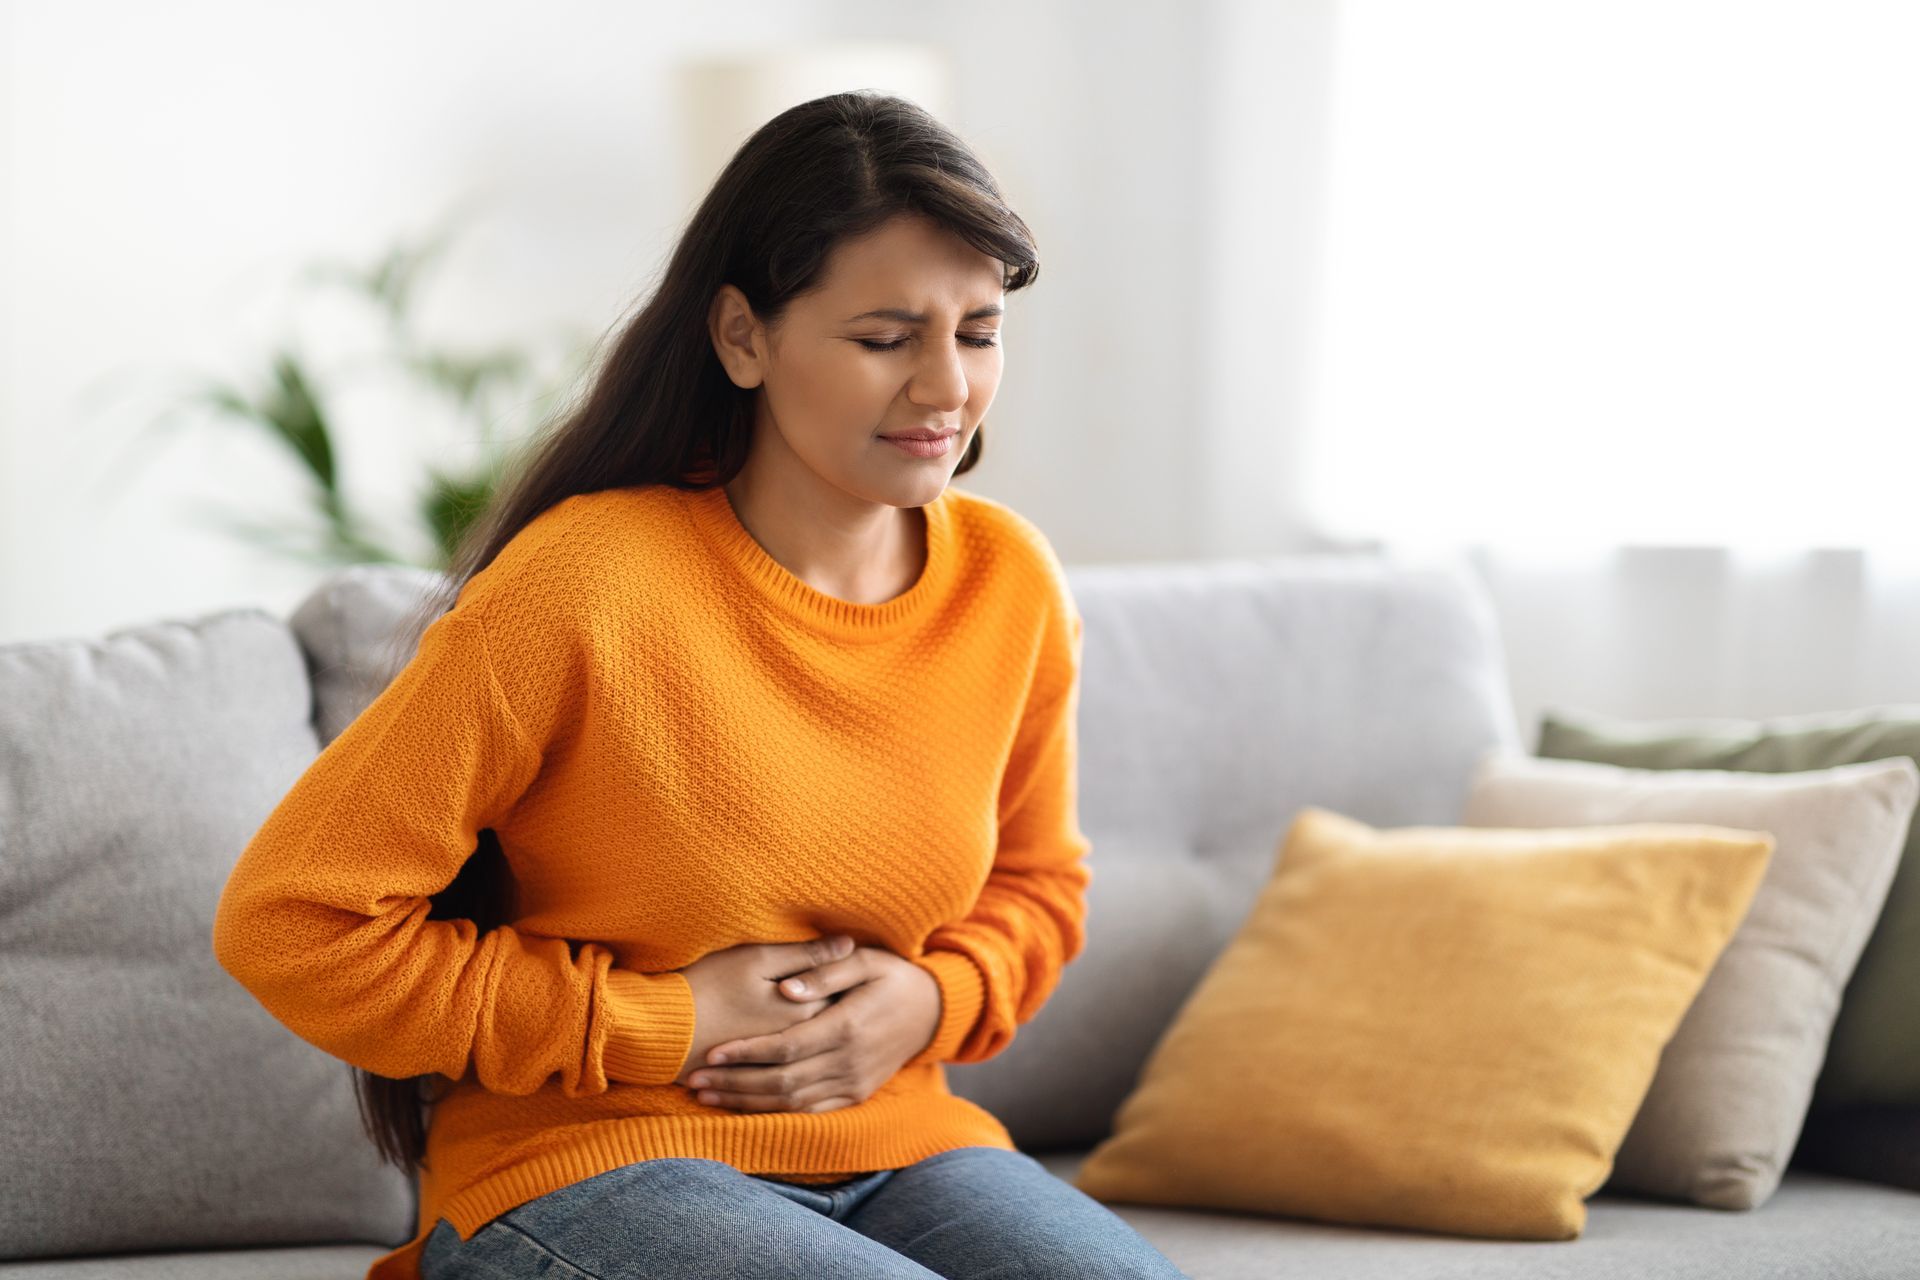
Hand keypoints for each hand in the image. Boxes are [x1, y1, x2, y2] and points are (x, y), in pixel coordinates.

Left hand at [683, 945, 942, 1113]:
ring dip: (746, 1103)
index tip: (711, 1053)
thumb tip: (786, 988)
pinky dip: (774, 1113)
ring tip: (707, 1096)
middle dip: (734, 1083)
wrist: (933, 1010)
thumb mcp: (866, 960)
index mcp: (847, 1026)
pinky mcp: (855, 1095)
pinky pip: (809, 1111)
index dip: (746, 1053)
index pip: (786, 1046)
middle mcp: (849, 1062)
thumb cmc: (892, 976)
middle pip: (781, 1082)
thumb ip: (825, 971)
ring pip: (791, 1103)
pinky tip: (743, 1107)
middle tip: (693, 1080)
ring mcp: (854, 1084)